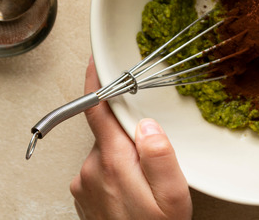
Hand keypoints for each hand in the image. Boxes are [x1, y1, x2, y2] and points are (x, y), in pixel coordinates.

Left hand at [70, 58, 191, 219]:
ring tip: (148, 186)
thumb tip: (147, 124)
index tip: (96, 60)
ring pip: (107, 151)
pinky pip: (102, 170)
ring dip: (126, 157)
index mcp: (114, 162)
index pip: (97, 109)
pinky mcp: (84, 196)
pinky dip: (118, 172)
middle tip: (155, 161)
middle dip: (130, 134)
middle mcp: (92, 169)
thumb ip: (161, 157)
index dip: (97, 82)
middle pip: (109, 130)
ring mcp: (84, 184)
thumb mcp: (173, 199)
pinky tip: (135, 194)